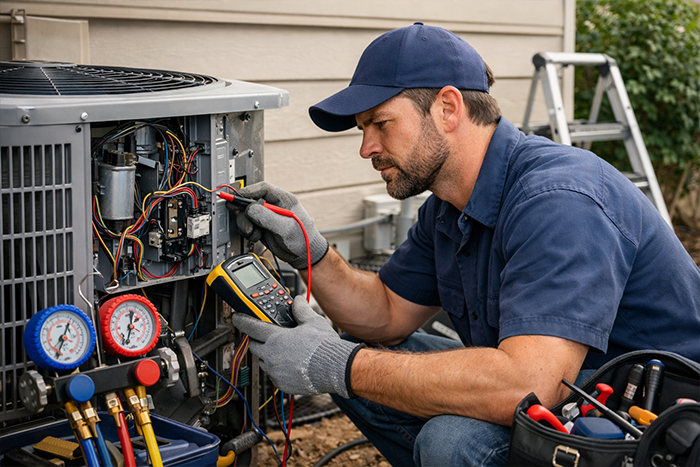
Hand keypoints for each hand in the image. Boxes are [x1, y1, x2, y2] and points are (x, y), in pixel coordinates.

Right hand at [229, 182, 328, 269]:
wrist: (303, 255)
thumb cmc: (302, 239)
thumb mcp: (285, 228)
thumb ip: (268, 218)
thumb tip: (250, 209)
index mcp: (284, 200)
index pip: (264, 189)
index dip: (248, 191)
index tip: (237, 196)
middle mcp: (274, 206)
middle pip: (251, 201)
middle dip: (245, 212)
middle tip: (245, 221)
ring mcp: (267, 217)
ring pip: (247, 214)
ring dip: (246, 224)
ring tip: (255, 233)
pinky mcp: (262, 226)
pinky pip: (249, 225)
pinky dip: (249, 232)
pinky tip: (256, 237)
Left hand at [231, 296, 363, 397]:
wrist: (335, 368)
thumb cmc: (324, 346)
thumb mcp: (312, 321)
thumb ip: (300, 310)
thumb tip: (297, 301)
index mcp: (276, 338)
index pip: (251, 326)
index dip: (242, 320)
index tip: (237, 317)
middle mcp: (271, 355)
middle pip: (254, 345)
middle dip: (256, 339)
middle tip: (265, 335)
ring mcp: (275, 371)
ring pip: (263, 361)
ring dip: (268, 355)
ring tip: (283, 350)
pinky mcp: (282, 384)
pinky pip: (273, 375)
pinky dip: (278, 369)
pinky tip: (290, 364)